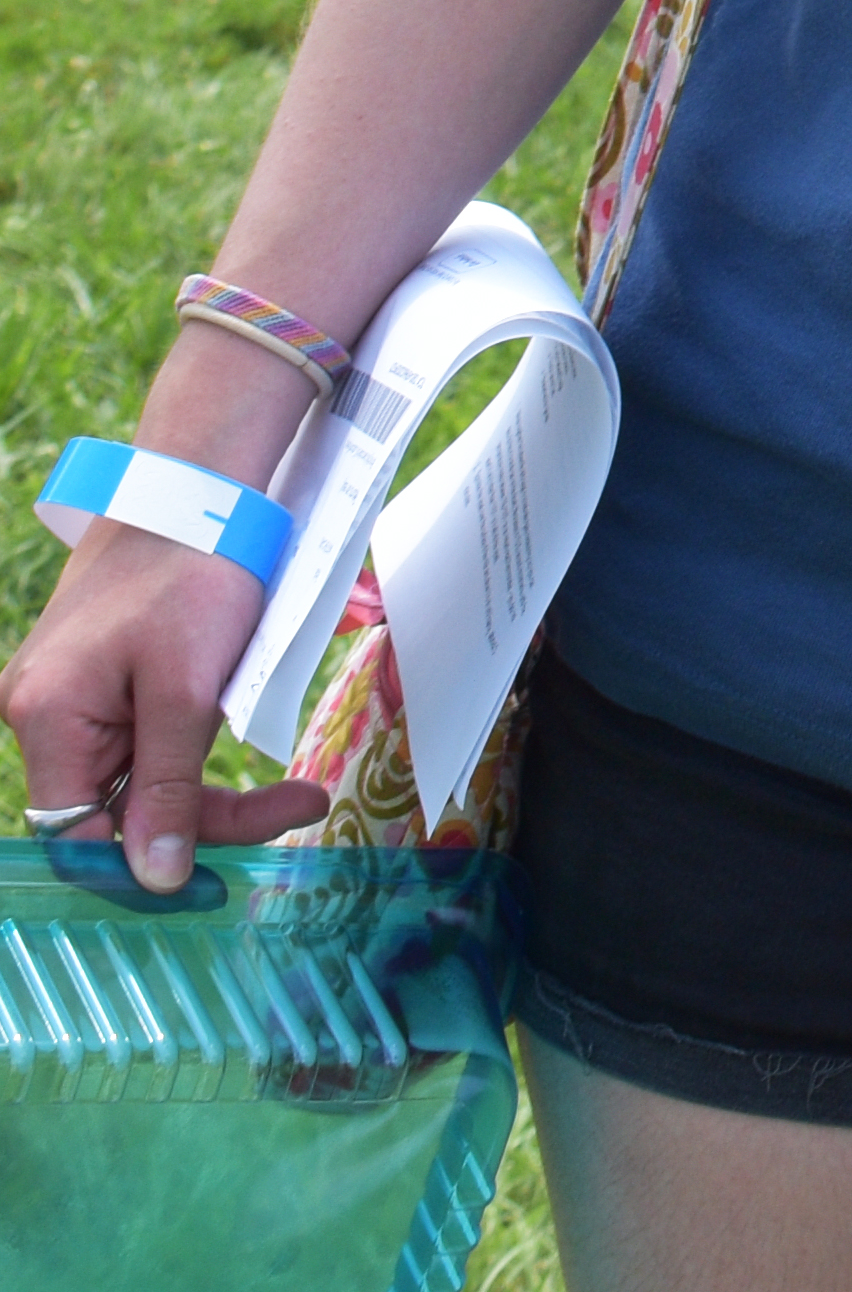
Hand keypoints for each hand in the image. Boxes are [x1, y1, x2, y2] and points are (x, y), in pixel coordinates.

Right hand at [3, 520, 327, 889]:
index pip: (79, 832)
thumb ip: (167, 787)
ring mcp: (73, 694)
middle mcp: (43, 712)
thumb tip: (153, 880)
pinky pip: (147, 738)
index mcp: (45, 717)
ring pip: (138, 777)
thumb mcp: (187, 688)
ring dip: (210, 786)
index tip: (224, 873)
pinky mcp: (108, 678)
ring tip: (291, 785)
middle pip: (114, 807)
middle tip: (297, 804)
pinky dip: (197, 747)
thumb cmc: (193, 568)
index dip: (146, 862)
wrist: (202, 483)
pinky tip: (248, 739)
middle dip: (204, 818)